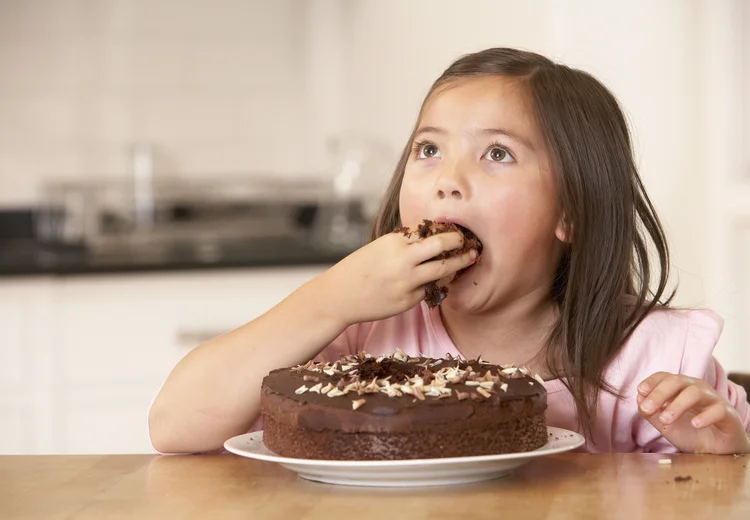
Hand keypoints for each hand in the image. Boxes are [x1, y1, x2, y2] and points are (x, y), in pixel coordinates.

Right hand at [322, 229, 477, 325]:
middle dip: (458, 242)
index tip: (454, 230)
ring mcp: (407, 282)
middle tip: (468, 241)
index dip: (443, 230)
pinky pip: (431, 289)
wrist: (340, 296)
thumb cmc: (359, 269)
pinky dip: (439, 282)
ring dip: (459, 263)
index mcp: (394, 242)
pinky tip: (445, 278)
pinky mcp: (408, 300)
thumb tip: (430, 237)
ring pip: (443, 270)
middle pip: (441, 246)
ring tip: (469, 258)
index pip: (427, 231)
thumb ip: (403, 243)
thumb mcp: (379, 247)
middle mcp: (403, 260)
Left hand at [637, 372, 749, 453]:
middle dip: (660, 393)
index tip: (640, 391)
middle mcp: (696, 388)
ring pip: (695, 393)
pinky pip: (718, 410)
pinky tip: (695, 424)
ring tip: (666, 419)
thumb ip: (651, 413)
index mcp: (680, 388)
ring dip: (677, 405)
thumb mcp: (665, 424)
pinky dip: (705, 416)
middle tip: (647, 409)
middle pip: (677, 381)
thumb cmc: (690, 432)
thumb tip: (639, 399)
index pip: (665, 377)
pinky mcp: (728, 414)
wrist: (717, 450)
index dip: (652, 381)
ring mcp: (713, 399)